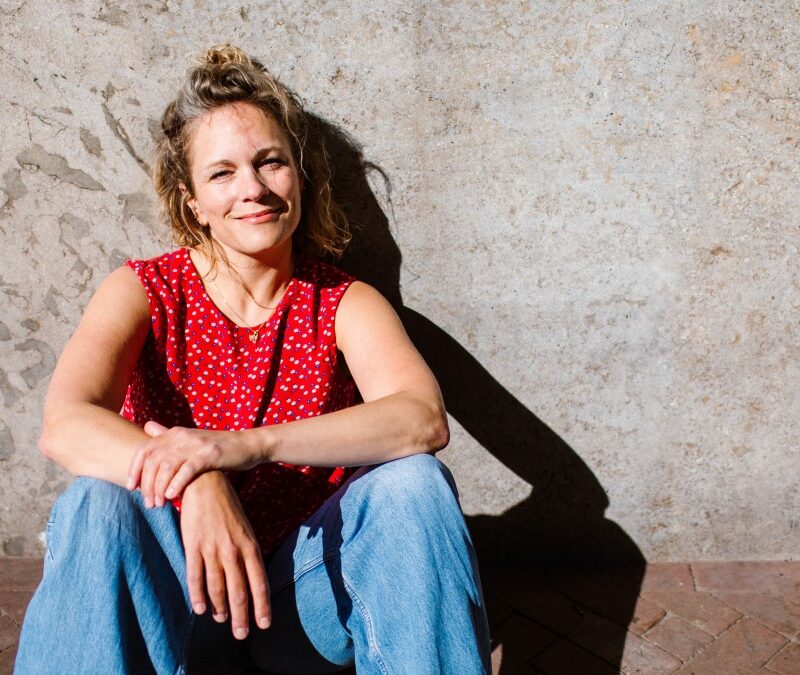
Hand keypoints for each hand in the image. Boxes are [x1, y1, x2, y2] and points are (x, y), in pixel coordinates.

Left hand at [126, 421, 257, 507]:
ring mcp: (196, 444)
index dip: (134, 470)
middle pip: (153, 461)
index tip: (131, 488)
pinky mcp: (210, 454)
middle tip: (149, 503)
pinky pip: (187, 469)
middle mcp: (182, 436)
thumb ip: (167, 435)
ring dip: (159, 488)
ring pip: (167, 466)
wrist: (246, 445)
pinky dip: (177, 483)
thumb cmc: (215, 448)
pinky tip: (173, 496)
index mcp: (174, 433)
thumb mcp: (189, 439)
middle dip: (147, 485)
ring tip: (160, 504)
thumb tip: (147, 426)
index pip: (144, 451)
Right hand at [180, 471, 270, 638]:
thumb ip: (247, 553)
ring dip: (220, 608)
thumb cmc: (228, 508)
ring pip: (217, 587)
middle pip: (239, 591)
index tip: (264, 624)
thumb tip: (250, 577)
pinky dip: (198, 595)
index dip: (261, 606)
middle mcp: (233, 550)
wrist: (206, 484)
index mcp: (250, 545)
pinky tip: (201, 609)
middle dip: (241, 616)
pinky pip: (195, 576)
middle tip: (241, 634)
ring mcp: (212, 549)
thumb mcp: (245, 529)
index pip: (259, 582)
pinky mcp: (194, 546)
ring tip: (222, 621)